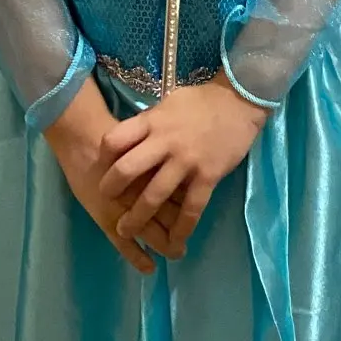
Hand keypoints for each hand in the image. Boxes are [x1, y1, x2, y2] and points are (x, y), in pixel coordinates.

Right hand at [44, 79, 178, 273]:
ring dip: (165, 246)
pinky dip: (138, 257)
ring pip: (152, 233)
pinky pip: (125, 244)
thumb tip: (189, 160)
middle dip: (180, 233)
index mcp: (160, 172)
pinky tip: (150, 268)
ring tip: (176, 254)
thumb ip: (164, 153)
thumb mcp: (148, 139)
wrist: (82, 137)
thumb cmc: (114, 134)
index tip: (194, 217)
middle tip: (185, 244)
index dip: (191, 209)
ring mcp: (127, 209)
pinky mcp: (108, 219)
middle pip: (171, 217)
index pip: (184, 196)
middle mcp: (147, 193)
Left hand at [99, 75, 268, 255]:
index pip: (114, 140)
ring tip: (125, 230)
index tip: (100, 168)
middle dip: (111, 189)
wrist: (240, 101)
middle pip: (127, 170)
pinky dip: (182, 227)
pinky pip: (191, 207)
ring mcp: (186, 161)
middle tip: (106, 201)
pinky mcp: (208, 175)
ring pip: (155, 195)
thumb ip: (150, 122)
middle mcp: (164, 142)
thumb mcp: (168, 102)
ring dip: (137, 217)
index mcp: (152, 122)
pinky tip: (175, 240)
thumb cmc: (201, 100)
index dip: (103, 157)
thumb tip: (132, 137)